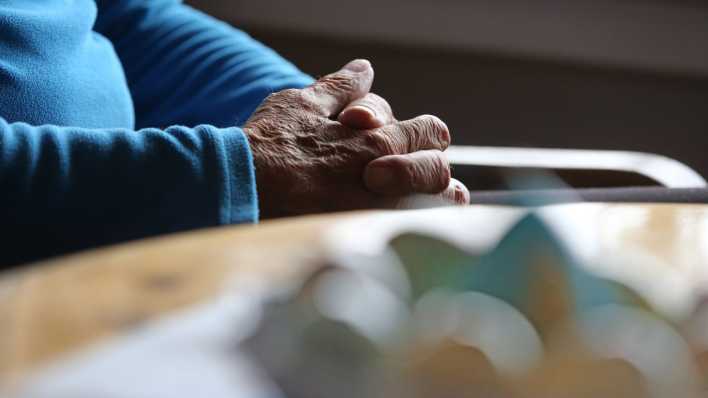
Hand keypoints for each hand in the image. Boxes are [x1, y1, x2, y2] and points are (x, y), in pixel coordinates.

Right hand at [244, 59, 469, 218]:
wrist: (240, 190)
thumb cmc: (268, 145)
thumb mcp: (302, 103)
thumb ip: (340, 87)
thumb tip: (364, 69)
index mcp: (378, 140)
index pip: (432, 133)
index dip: (426, 135)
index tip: (415, 143)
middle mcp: (388, 178)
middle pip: (441, 173)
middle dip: (433, 171)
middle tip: (418, 176)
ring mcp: (381, 213)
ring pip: (436, 210)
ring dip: (433, 203)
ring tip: (418, 204)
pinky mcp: (365, 240)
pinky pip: (410, 235)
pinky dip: (413, 227)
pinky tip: (399, 227)